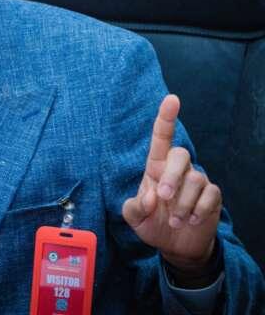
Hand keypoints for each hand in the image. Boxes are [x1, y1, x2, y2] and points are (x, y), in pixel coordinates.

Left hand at [122, 95, 221, 271]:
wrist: (175, 245)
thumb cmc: (152, 223)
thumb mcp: (134, 217)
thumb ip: (133, 207)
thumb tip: (150, 196)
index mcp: (156, 167)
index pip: (161, 137)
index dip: (166, 118)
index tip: (171, 99)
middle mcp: (177, 170)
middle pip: (181, 154)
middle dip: (172, 176)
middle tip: (163, 198)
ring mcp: (197, 181)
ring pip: (195, 179)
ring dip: (182, 204)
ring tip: (175, 221)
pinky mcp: (212, 196)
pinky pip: (210, 194)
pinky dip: (198, 210)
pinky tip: (191, 220)